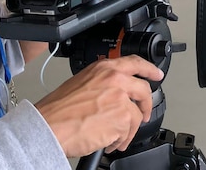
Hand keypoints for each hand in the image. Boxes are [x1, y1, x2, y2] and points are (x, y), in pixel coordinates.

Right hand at [35, 55, 163, 156]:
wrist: (48, 127)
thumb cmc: (57, 110)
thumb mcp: (81, 83)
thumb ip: (102, 83)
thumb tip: (115, 92)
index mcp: (104, 68)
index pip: (135, 62)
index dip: (149, 69)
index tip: (157, 74)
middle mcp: (116, 80)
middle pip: (144, 90)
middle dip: (145, 105)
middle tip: (143, 114)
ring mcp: (121, 99)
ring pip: (137, 115)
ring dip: (128, 130)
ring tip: (116, 138)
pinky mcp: (123, 118)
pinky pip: (129, 132)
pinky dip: (121, 141)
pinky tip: (110, 143)